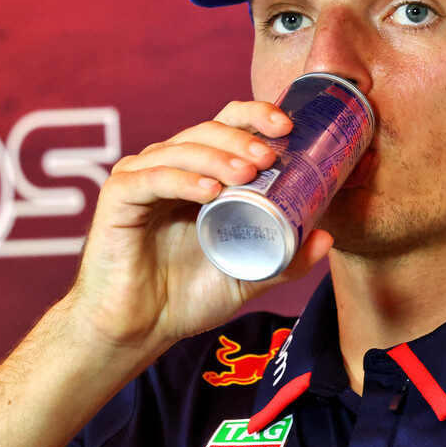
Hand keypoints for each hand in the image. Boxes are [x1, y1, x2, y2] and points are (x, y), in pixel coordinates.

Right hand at [65, 100, 332, 355]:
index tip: (287, 127)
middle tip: (270, 158)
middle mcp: (169, 166)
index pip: (227, 125)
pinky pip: (152, 179)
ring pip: (182, 149)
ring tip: (248, 172)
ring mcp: (141, 178)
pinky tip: (208, 191)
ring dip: (218, 156)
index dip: (256, 116)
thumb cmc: (184, 298)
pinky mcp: (118, 197)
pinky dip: (183, 180)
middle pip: (207, 130)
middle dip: (243, 138)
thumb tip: (327, 237)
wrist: (137, 330)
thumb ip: (285, 259)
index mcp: (199, 172)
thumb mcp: (247, 276)